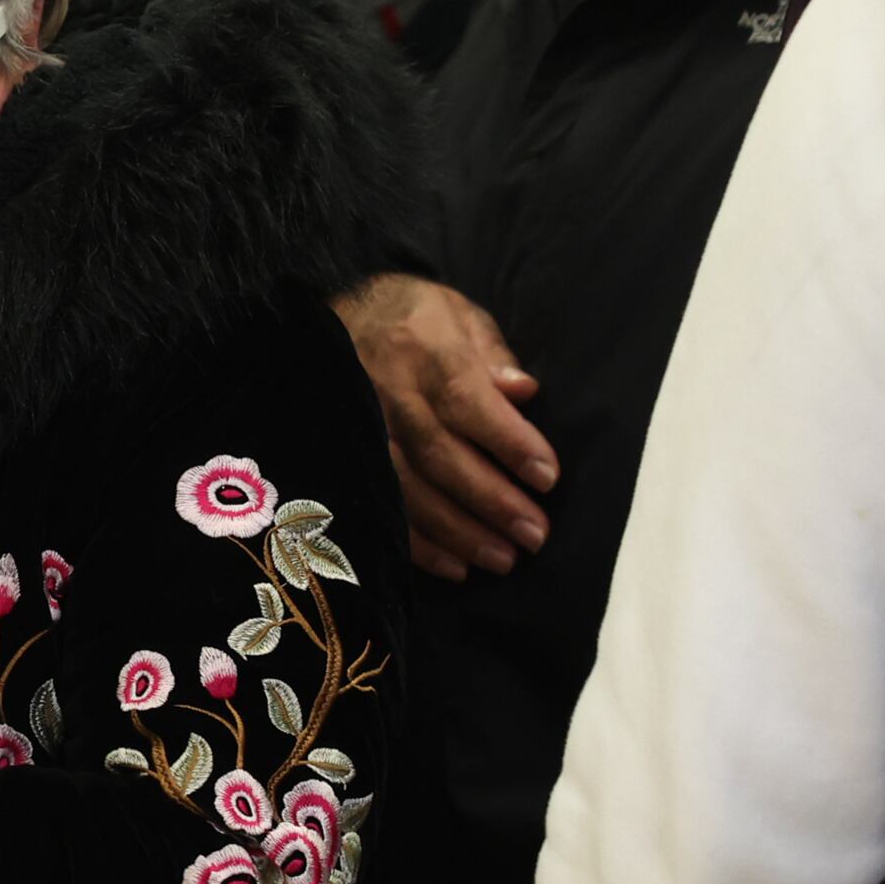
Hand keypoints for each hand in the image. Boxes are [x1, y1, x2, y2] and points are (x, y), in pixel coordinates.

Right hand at [334, 273, 554, 580]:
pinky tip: (456, 567)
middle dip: (489, 500)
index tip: (547, 477)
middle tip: (534, 534)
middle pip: (438, 454)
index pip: (466, 400)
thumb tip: (524, 391)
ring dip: (456, 531)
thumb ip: (492, 355)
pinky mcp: (345, 458)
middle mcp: (386, 392)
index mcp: (422, 350)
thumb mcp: (460, 315)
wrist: (337, 317)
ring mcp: (359, 429)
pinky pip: (378, 507)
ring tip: (503, 559)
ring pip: (406, 489)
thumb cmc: (415, 319)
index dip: (507, 442)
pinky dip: (417, 544)